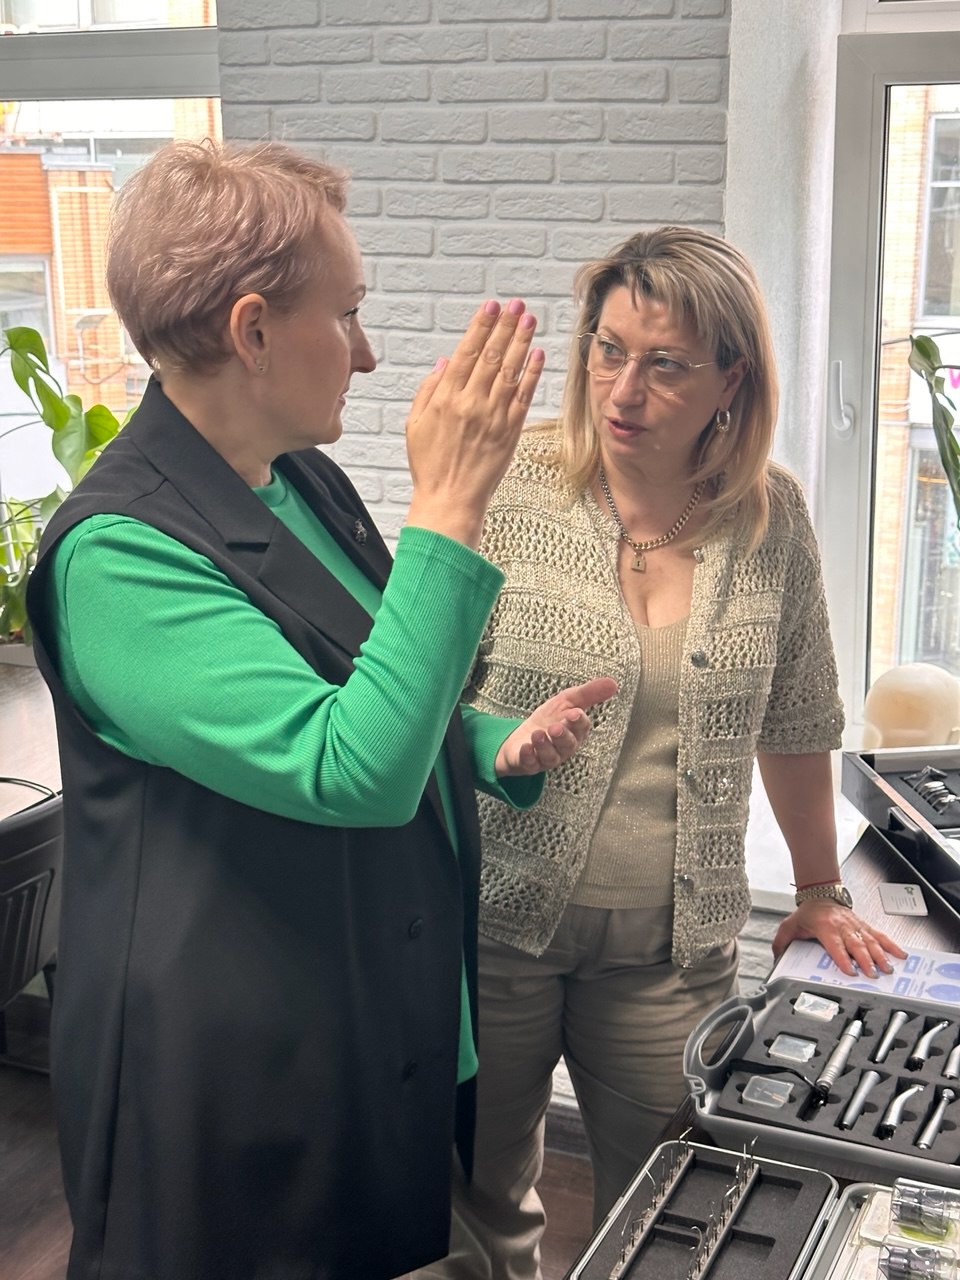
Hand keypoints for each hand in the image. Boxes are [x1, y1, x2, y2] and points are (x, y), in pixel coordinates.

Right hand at [405, 298, 544, 547]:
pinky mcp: (510, 431)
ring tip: (529, 320)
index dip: (481, 326)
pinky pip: (523, 396)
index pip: (467, 352)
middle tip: (516, 305)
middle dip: (505, 326)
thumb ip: (429, 390)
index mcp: (445, 398)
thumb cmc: (430, 465)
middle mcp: (471, 403)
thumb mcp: (415, 424)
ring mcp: (493, 417)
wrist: (450, 499)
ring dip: (521, 342)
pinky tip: (537, 354)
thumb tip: (445, 361)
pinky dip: (531, 373)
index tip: (491, 306)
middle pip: (492, 355)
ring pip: (510, 371)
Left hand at [494, 678, 618, 776]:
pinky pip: (530, 764)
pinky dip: (527, 757)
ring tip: (537, 734)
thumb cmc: (550, 718)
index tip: (574, 713)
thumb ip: (589, 693)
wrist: (523, 735)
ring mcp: (547, 758)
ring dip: (544, 746)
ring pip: (550, 756)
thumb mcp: (567, 700)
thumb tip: (614, 683)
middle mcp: (564, 748)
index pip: (581, 728)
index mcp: (575, 732)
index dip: (578, 721)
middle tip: (555, 728)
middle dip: (562, 737)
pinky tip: (524, 748)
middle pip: (567, 745)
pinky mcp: (529, 764)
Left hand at [772, 899, 907, 976]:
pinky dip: (891, 945)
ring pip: (870, 941)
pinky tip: (900, 955)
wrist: (820, 895)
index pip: (835, 944)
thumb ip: (782, 943)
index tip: (850, 971)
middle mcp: (843, 926)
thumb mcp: (790, 926)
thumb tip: (777, 958)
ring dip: (880, 955)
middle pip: (856, 944)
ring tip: (888, 968)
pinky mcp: (864, 925)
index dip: (843, 958)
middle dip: (865, 960)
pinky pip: (879, 935)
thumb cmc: (807, 913)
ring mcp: (855, 925)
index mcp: (825, 927)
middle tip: (873, 974)